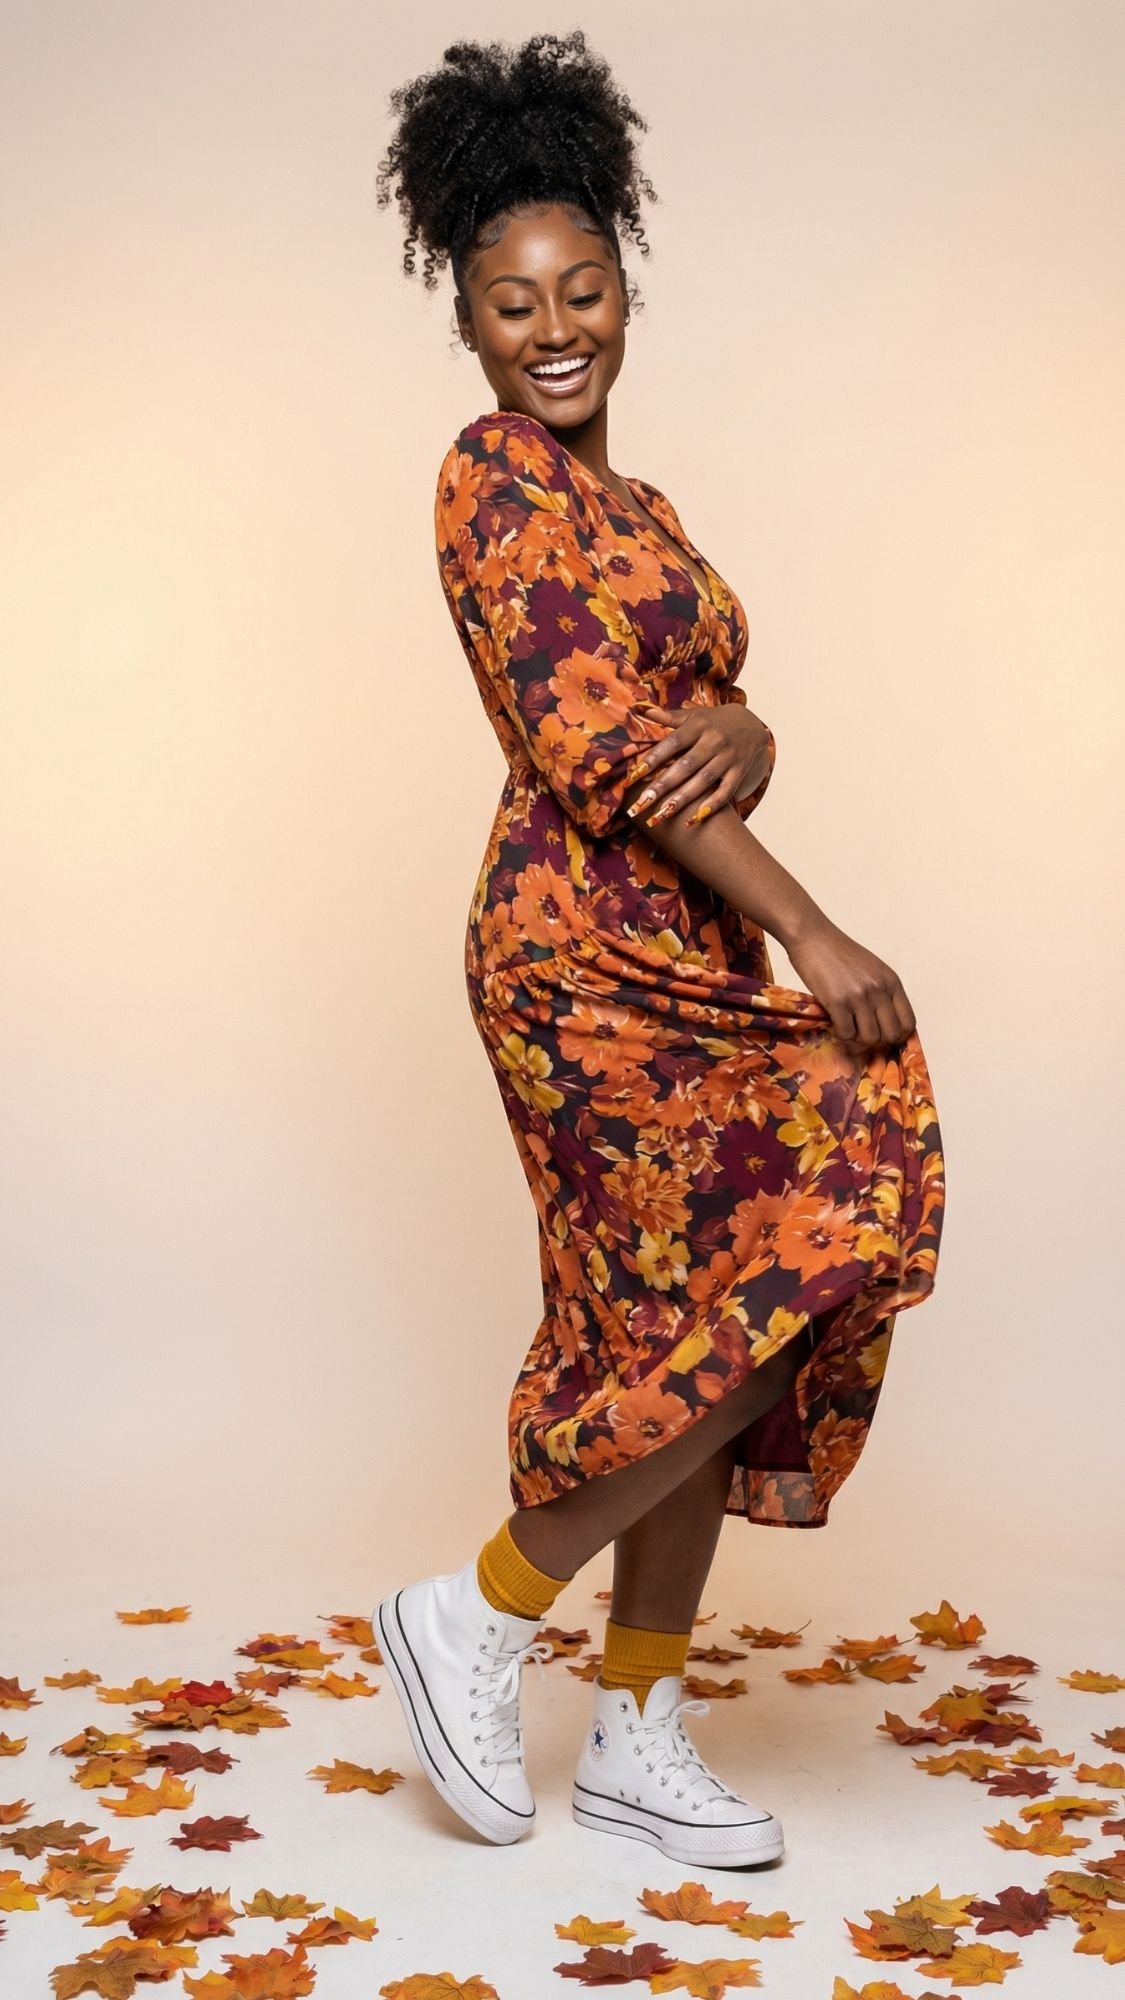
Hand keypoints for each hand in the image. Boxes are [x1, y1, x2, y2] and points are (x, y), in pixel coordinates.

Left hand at [625, 702, 772, 829]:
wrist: (752, 724)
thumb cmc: (714, 722)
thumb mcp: (694, 716)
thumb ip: (669, 717)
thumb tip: (642, 712)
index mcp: (699, 726)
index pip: (672, 743)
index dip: (653, 759)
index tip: (632, 776)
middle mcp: (714, 741)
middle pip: (685, 766)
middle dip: (662, 786)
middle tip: (641, 804)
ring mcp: (728, 758)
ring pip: (703, 781)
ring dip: (682, 800)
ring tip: (660, 816)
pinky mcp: (739, 772)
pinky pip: (726, 792)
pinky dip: (711, 807)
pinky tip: (693, 821)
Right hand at [784, 913, 916, 1053]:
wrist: (812, 937)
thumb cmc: (838, 953)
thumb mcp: (872, 969)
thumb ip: (882, 993)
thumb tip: (884, 1023)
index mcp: (892, 982)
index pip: (908, 1023)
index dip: (898, 1037)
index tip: (884, 1037)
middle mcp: (879, 989)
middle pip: (892, 1035)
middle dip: (878, 1042)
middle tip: (863, 1036)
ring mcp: (859, 996)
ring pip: (870, 1038)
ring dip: (858, 1040)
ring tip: (848, 1029)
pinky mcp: (837, 1001)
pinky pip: (847, 1034)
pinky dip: (842, 1035)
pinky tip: (836, 1024)